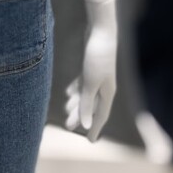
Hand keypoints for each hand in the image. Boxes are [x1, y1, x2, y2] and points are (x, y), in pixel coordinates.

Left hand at [64, 0, 116, 141]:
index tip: (90, 141)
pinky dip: (76, 88)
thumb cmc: (97, 57)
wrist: (101, 31)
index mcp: (107, 92)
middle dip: (79, 116)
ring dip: (76, 103)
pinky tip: (68, 92)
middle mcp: (104, 86)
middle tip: (67, 126)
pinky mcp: (90, 65)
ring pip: (86, 94)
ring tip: (65, 110)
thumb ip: (86, 104)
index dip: (95, 129)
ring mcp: (97, 75)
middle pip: (91, 106)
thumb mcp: (90, 83)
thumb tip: (85, 125)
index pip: (100, 116)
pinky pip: (83, 82)